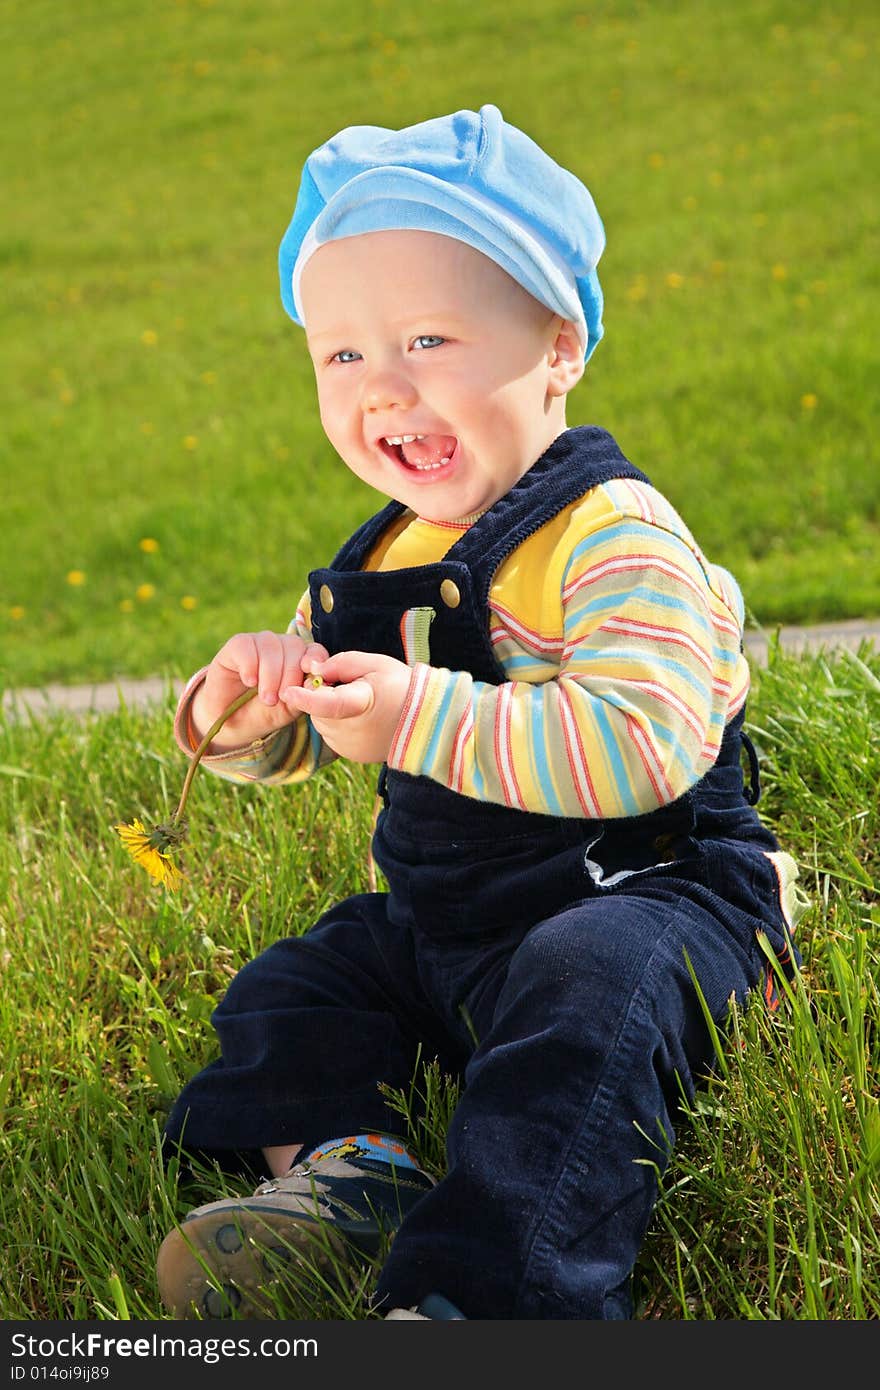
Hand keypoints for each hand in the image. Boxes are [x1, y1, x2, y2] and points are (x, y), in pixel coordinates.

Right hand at [192, 631, 328, 749]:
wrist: (230, 722)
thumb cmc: (263, 714)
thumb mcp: (287, 709)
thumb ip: (303, 694)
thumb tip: (314, 682)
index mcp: (299, 660)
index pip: (314, 650)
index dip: (315, 658)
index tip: (310, 672)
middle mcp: (281, 647)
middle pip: (294, 645)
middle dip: (290, 674)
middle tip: (280, 699)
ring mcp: (259, 644)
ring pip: (271, 645)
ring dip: (271, 674)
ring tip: (267, 699)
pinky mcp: (236, 646)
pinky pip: (246, 645)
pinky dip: (250, 664)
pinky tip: (250, 681)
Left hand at [282, 649, 412, 763]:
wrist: (425, 720)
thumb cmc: (400, 686)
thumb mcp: (374, 663)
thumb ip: (339, 663)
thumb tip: (310, 669)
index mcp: (361, 705)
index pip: (327, 704)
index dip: (305, 698)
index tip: (288, 692)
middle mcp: (352, 731)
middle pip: (318, 710)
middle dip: (322, 695)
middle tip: (348, 685)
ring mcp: (350, 747)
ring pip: (321, 722)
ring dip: (328, 710)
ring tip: (357, 700)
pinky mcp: (349, 755)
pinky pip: (331, 734)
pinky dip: (337, 723)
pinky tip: (360, 717)